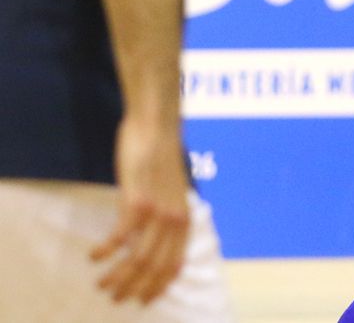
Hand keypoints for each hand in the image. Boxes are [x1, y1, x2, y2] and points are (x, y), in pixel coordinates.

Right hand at [91, 117, 190, 304]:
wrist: (157, 126)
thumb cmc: (160, 158)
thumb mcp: (169, 192)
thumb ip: (164, 217)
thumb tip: (151, 240)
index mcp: (185, 219)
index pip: (175, 265)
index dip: (159, 287)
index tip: (144, 301)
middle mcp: (176, 219)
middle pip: (155, 267)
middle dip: (134, 289)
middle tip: (115, 299)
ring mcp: (158, 211)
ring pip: (138, 258)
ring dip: (117, 277)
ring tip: (102, 286)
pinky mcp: (138, 200)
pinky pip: (121, 236)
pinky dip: (106, 251)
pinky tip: (94, 256)